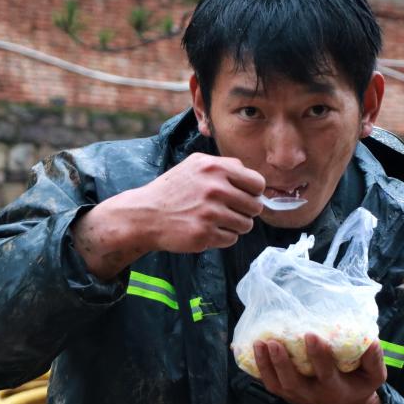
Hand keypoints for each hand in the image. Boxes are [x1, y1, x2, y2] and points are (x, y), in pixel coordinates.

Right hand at [72, 153, 264, 276]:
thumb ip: (226, 166)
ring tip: (217, 221)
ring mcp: (210, 212)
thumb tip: (254, 178)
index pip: (257, 183)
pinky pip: (232, 239)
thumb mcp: (196, 165)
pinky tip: (207, 230)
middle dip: (245, 211)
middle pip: (255, 206)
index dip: (254, 192)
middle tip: (229, 211)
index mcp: (216, 167)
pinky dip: (223, 237)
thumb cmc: (173, 190)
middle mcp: (215, 188)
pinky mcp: (204, 233)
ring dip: (235, 226)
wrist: (145, 214)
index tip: (245, 197)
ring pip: (246, 225)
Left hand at [254, 333, 386, 403]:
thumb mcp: (374, 376)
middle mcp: (312, 394)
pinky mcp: (286, 392)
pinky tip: (249, 349)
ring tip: (258, 343)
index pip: (325, 373)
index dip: (318, 356)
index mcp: (335, 388)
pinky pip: (268, 383)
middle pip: (293, 382)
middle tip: (274, 342)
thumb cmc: (359, 384)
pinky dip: (258, 368)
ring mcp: (296, 395)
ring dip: (265, 365)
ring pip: (277, 385)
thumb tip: (369, 339)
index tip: (311, 335)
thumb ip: (374, 359)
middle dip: (282, 363)